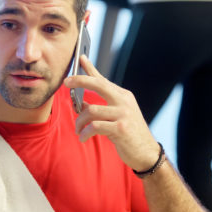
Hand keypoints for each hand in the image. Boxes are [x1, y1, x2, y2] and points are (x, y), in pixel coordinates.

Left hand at [64, 55, 159, 170]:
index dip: (90, 68)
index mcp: (123, 96)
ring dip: (79, 121)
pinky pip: (95, 126)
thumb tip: (81, 101)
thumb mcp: (116, 116)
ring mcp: (123, 115)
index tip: (80, 58)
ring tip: (78, 129)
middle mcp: (124, 102)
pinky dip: (85, 133)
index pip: (103, 79)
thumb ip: (101, 106)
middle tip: (66, 83)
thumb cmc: (129, 134)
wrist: (146, 153)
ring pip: (91, 110)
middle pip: (98, 85)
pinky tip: (83, 138)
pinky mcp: (120, 129)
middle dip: (80, 80)